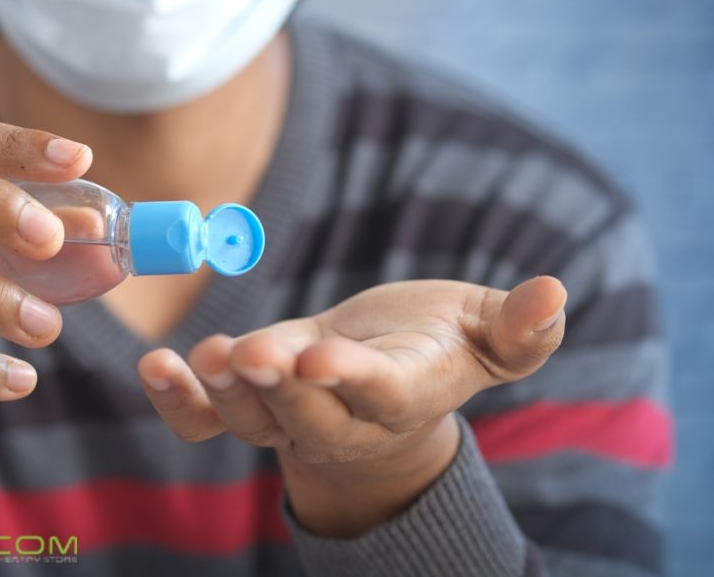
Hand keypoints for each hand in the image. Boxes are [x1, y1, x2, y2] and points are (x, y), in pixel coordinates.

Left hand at [138, 276, 566, 536]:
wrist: (385, 386)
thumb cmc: (436, 347)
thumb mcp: (484, 336)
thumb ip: (519, 327)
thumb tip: (556, 292)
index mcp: (400, 394)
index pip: (376, 393)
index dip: (350, 379)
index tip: (321, 357)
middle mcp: (341, 416)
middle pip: (307, 414)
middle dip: (278, 388)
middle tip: (248, 355)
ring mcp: (289, 415)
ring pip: (254, 420)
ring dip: (226, 394)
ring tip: (207, 357)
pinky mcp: (252, 403)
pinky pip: (208, 421)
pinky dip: (181, 402)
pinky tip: (157, 367)